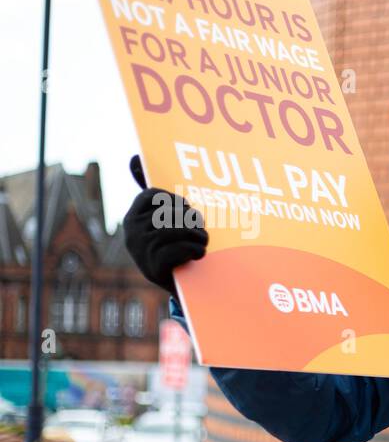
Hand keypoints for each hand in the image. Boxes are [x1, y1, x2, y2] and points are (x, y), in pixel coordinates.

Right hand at [123, 154, 207, 298]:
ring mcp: (140, 250)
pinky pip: (177, 249)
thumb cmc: (173, 247)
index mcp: (132, 217)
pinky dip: (194, 250)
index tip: (187, 209)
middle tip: (201, 229)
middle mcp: (131, 231)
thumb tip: (135, 156)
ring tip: (203, 241)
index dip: (175, 200)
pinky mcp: (152, 268)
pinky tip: (199, 254)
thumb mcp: (163, 221)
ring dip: (197, 235)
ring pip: (174, 230)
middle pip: (168, 213)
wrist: (178, 285)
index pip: (152, 196)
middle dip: (192, 219)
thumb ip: (155, 196)